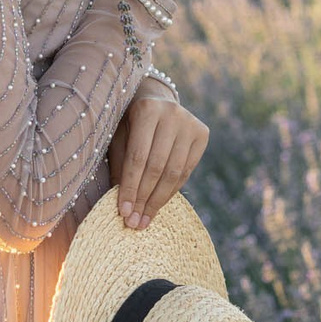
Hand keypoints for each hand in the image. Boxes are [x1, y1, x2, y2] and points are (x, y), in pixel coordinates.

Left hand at [109, 90, 207, 229]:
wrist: (155, 99)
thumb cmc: (129, 122)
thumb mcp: (118, 138)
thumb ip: (121, 166)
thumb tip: (124, 205)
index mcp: (146, 109)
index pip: (138, 157)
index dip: (130, 187)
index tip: (123, 212)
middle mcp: (172, 114)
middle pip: (157, 167)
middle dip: (144, 198)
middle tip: (133, 222)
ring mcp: (190, 123)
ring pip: (174, 172)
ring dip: (158, 200)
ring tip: (145, 220)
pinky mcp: (202, 133)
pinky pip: (186, 171)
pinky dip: (171, 191)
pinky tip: (158, 205)